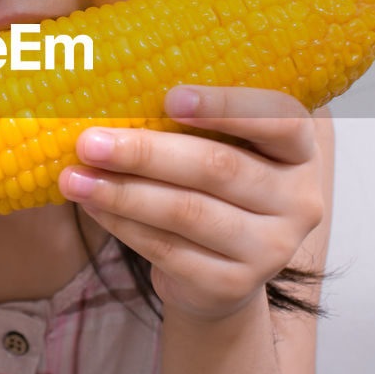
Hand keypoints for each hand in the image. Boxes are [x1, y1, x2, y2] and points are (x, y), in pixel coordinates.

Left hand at [58, 86, 324, 320]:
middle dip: (146, 153)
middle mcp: (298, 200)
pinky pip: (170, 250)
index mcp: (299, 151)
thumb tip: (110, 87)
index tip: (170, 98)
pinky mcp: (235, 285)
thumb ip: (186, 119)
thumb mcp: (216, 146)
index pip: (278, 120)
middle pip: (218, 168)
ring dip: (123, 193)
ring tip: (75, 177)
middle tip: (90, 141)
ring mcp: (272, 248)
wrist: (218, 270)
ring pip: (188, 212)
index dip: (226, 107)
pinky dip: (124, 226)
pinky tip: (92, 206)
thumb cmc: (210, 187)